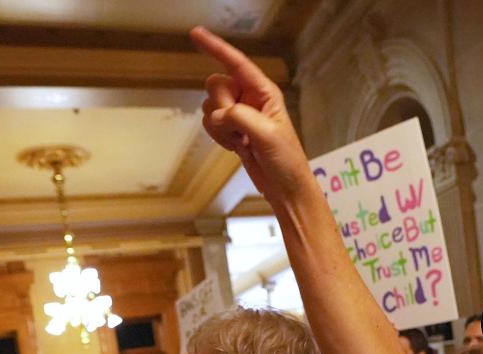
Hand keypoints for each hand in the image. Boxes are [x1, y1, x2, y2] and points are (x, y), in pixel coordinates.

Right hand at [189, 27, 313, 201]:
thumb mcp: (268, 136)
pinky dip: (218, 137)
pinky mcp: (231, 130)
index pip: (236, 64)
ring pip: (209, 106)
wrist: (285, 189)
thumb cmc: (286, 161)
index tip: (195, 34)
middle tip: (239, 129)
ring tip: (242, 141)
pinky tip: (236, 147)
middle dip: (221, 107)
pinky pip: (209, 123)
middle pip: (216, 85)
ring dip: (219, 127)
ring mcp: (239, 115)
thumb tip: (219, 115)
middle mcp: (250, 98)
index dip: (216, 48)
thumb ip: (241, 117)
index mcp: (264, 92)